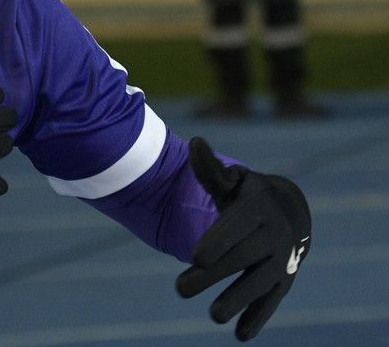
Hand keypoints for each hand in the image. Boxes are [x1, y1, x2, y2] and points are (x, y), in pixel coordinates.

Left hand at [176, 137, 310, 340]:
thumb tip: (194, 142)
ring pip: (259, 284)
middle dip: (214, 275)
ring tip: (212, 315)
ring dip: (237, 301)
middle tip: (180, 289)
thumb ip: (210, 169)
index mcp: (258, 209)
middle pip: (243, 258)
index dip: (218, 241)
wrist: (290, 212)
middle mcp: (274, 236)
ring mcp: (281, 261)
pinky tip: (240, 335)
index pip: (238, 227)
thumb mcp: (232, 180)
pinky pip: (272, 302)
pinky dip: (258, 318)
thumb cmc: (247, 195)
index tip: (195, 256)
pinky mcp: (283, 282)